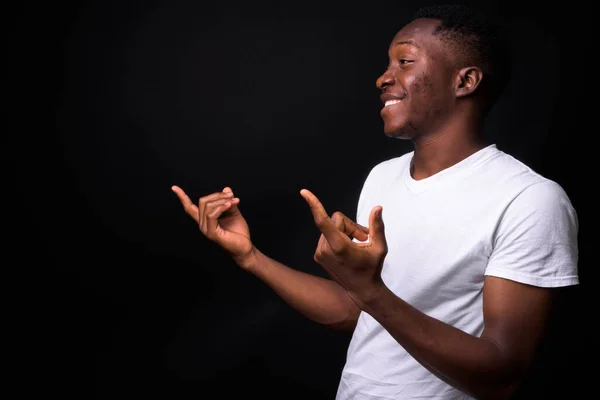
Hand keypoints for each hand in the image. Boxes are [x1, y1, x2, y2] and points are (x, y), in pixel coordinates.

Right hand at [172, 185, 253, 268]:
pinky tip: (230, 205)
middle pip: (202, 201)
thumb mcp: (233, 212)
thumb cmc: (239, 232)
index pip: (190, 207)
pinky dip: (221, 207)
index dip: (182, 197)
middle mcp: (202, 224)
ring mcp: (206, 229)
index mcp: (205, 219)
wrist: (245, 247)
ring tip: (234, 201)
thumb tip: (226, 188)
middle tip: (232, 196)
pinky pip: (211, 215)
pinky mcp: (212, 233)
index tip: (174, 187)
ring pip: (207, 207)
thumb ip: (228, 201)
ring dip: (222, 200)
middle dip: (217, 195)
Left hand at [300, 189, 387, 304]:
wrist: (361, 291)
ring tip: (356, 245)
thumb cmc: (372, 268)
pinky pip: (327, 235)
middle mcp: (325, 249)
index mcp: (339, 246)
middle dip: (350, 226)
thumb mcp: (380, 247)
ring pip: (331, 227)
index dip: (314, 205)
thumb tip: (378, 208)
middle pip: (336, 220)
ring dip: (345, 232)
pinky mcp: (317, 255)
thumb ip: (377, 226)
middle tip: (364, 238)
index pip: (323, 221)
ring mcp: (319, 253)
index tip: (304, 192)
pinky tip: (347, 250)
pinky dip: (337, 238)